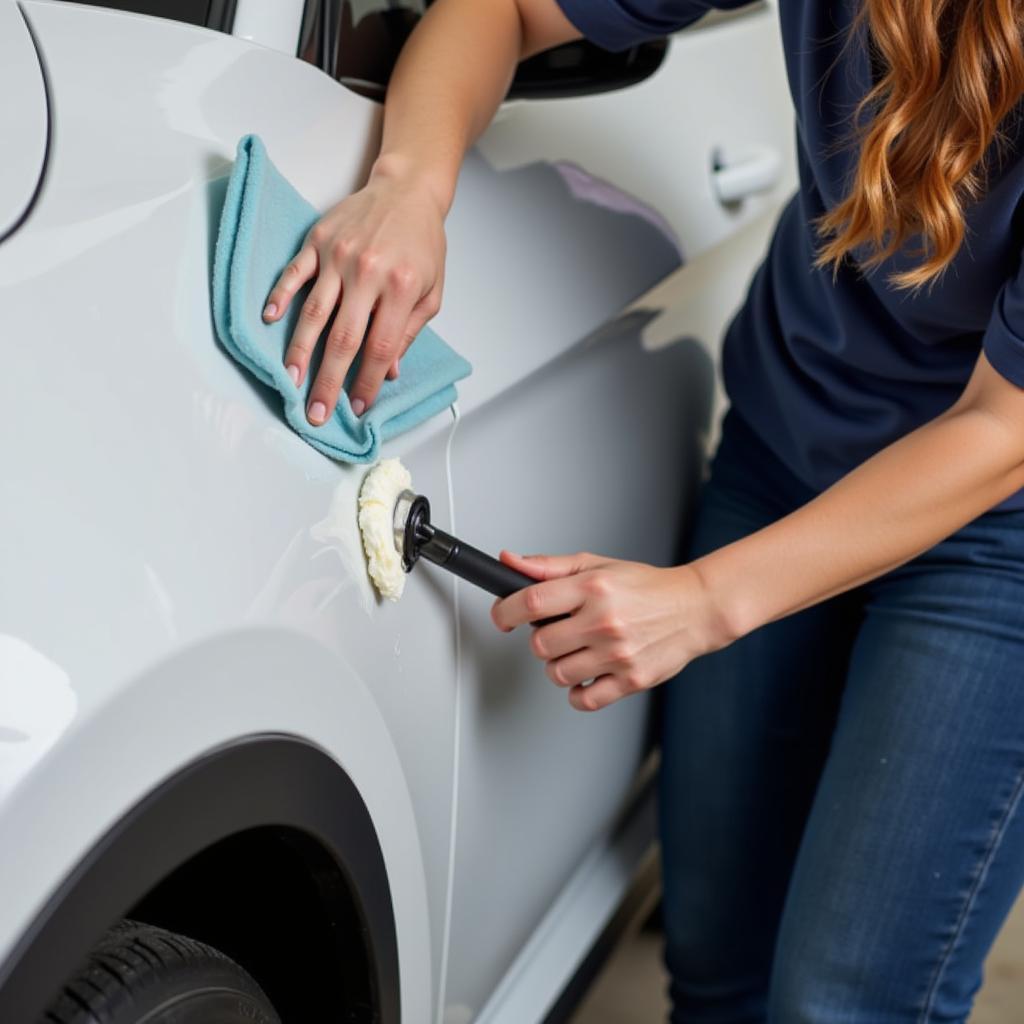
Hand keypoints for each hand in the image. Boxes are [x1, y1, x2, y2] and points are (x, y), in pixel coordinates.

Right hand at [262, 162, 446, 424]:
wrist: (407, 190)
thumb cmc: (421, 244)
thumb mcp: (430, 292)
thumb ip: (409, 333)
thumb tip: (388, 373)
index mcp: (400, 288)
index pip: (380, 347)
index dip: (367, 381)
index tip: (356, 407)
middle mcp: (368, 272)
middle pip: (343, 338)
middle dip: (328, 381)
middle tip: (316, 411)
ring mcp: (338, 255)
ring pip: (314, 312)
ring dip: (299, 351)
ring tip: (290, 381)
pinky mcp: (317, 240)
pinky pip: (294, 273)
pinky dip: (280, 297)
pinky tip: (268, 320)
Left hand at [490, 551, 733, 710]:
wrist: (695, 608)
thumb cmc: (646, 587)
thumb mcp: (596, 566)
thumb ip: (549, 567)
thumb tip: (509, 561)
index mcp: (593, 588)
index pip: (531, 602)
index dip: (505, 612)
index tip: (503, 618)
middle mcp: (604, 621)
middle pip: (540, 644)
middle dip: (541, 639)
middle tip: (558, 631)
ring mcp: (617, 654)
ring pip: (557, 673)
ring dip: (558, 665)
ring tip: (577, 651)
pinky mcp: (631, 680)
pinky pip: (584, 700)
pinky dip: (578, 692)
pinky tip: (587, 675)